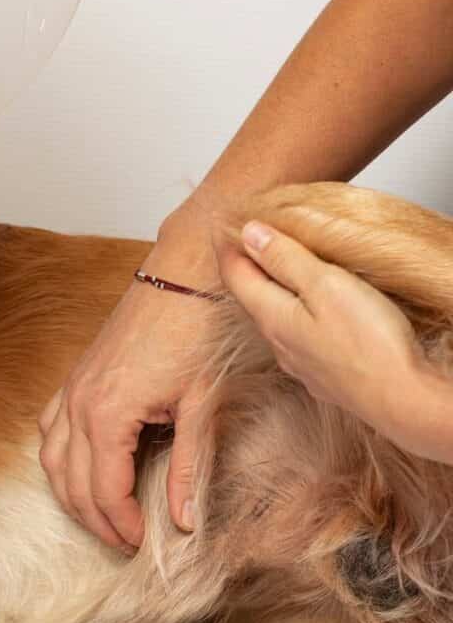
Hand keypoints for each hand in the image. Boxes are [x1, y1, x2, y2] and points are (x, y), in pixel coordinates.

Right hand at [39, 214, 217, 549]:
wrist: (185, 273)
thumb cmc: (197, 331)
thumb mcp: (202, 405)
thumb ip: (188, 467)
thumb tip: (185, 520)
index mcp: (109, 414)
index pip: (104, 490)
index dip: (122, 524)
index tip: (142, 543)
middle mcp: (79, 403)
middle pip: (73, 483)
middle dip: (95, 520)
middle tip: (123, 541)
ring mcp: (72, 388)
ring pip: (51, 459)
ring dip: (70, 494)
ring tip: (98, 516)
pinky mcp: (76, 375)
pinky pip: (48, 427)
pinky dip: (57, 457)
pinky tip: (75, 468)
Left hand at [215, 219, 423, 437]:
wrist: (401, 399)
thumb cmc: (369, 342)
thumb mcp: (325, 286)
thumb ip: (285, 259)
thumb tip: (249, 234)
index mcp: (272, 317)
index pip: (235, 276)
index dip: (227, 247)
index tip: (221, 223)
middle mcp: (278, 342)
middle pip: (252, 296)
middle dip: (246, 265)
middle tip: (244, 238)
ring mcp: (299, 361)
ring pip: (274, 317)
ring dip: (270, 289)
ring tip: (275, 266)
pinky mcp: (322, 373)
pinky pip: (297, 334)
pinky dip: (294, 310)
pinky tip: (308, 308)